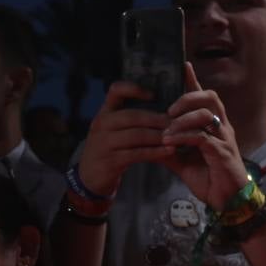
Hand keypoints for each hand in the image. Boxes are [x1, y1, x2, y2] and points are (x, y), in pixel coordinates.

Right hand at [76, 81, 174, 196]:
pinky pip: (137, 154)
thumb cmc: (108, 148)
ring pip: (136, 136)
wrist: (89, 176)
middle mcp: (101, 124)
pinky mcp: (111, 161)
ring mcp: (104, 143)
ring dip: (158, 136)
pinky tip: (168, 151)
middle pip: (132, 116)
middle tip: (176, 122)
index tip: (153, 95)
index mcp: (104, 112)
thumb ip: (128, 117)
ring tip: (175, 137)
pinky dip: (155, 152)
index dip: (134, 89)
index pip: (115, 91)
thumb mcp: (111, 129)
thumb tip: (160, 107)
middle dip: (156, 119)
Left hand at [160, 62, 251, 210]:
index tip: (183, 65)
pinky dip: (184, 137)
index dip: (194, 81)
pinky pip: (203, 137)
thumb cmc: (209, 179)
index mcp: (213, 126)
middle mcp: (222, 128)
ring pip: (206, 114)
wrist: (226, 201)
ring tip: (166, 128)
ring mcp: (224, 139)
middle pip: (210, 98)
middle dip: (188, 97)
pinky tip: (169, 142)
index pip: (204, 97)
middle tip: (169, 109)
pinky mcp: (222, 153)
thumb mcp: (182, 161)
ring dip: (183, 118)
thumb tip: (148, 140)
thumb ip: (169, 148)